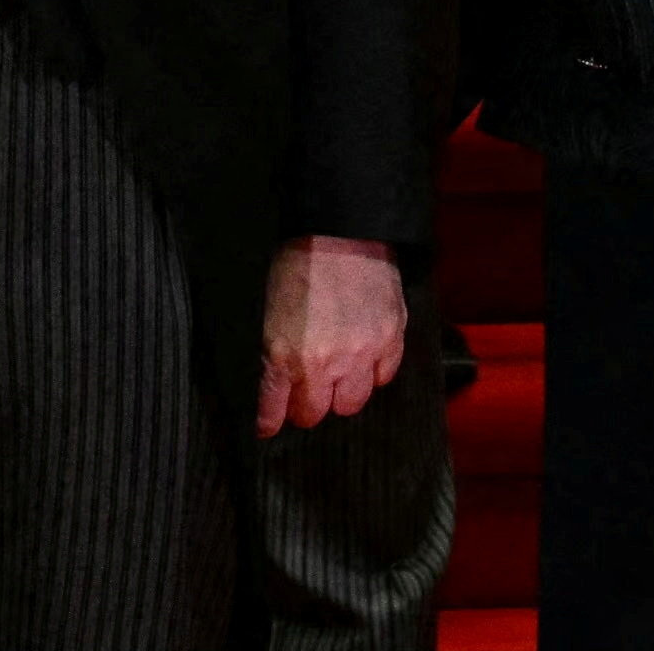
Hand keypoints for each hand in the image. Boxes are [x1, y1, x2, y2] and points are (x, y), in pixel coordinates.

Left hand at [256, 234, 406, 433]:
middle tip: (305, 387)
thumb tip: (267, 388)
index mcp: (283, 355)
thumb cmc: (296, 264)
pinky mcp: (390, 338)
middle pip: (315, 414)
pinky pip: (384, 378)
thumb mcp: (264, 312)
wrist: (337, 230)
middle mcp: (323, 363)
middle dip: (307, 403)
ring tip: (337, 372)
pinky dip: (373, 371)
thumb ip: (267, 356)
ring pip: (352, 403)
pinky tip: (363, 355)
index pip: (273, 413)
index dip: (269, 419)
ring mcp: (361, 353)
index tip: (269, 423)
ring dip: (342, 392)